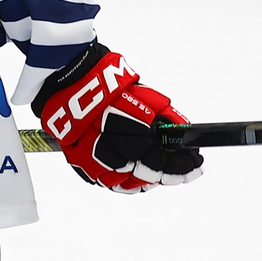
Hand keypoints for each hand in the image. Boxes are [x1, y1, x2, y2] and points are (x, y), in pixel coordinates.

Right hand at [33, 43, 202, 192]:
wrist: (65, 79)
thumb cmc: (107, 84)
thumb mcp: (142, 93)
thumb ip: (165, 115)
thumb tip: (184, 133)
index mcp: (127, 126)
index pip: (159, 157)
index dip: (180, 166)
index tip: (195, 166)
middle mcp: (107, 143)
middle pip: (143, 171)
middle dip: (166, 174)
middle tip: (182, 174)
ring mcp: (89, 154)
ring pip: (123, 181)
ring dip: (143, 180)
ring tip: (157, 176)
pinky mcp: (75, 159)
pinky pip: (102, 180)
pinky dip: (120, 181)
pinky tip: (134, 177)